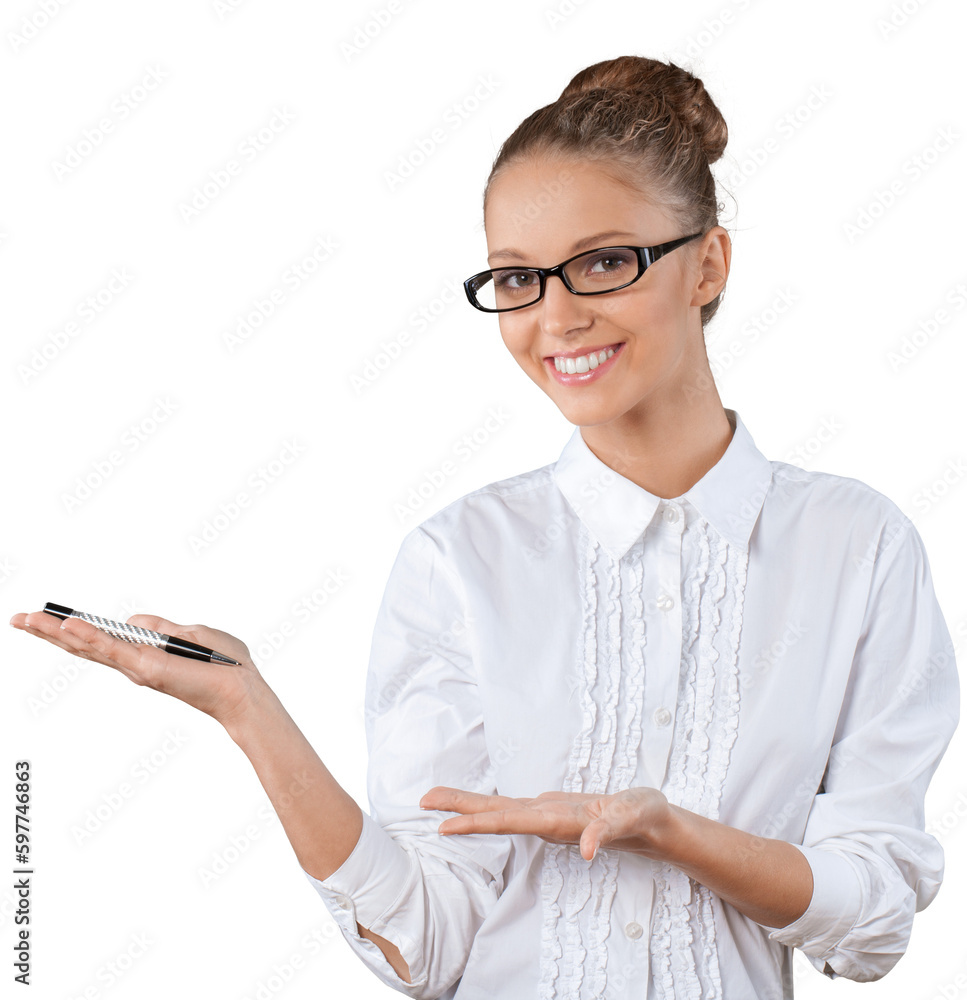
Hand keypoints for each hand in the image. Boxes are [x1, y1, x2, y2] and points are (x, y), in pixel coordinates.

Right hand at [10, 609, 264, 728]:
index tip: (44, 617)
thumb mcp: (188, 633)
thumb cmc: (222, 663)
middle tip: (18, 618)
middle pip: (83, 645)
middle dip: (49, 632)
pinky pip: (114, 650)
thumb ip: (158, 627)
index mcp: (141, 654)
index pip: (97, 640)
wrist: (241, 687)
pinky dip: (91, 637)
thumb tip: (133, 621)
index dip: (71, 629)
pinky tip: (69, 627)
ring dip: (58, 633)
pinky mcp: (147, 668)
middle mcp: (133, 663)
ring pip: (90, 647)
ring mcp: (137, 667)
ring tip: (28, 621)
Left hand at [419, 785, 673, 861]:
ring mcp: (547, 816)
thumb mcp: (630, 818)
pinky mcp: (552, 808)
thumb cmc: (643, 818)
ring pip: (501, 809)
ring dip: (468, 805)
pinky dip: (490, 803)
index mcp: (558, 822)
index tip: (444, 827)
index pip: (510, 822)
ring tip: (436, 797)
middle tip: (423, 800)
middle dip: (459, 809)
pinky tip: (473, 806)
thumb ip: (607, 833)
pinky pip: (514, 805)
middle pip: (496, 815)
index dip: (476, 823)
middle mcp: (546, 821)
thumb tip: (585, 850)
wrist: (651, 824)